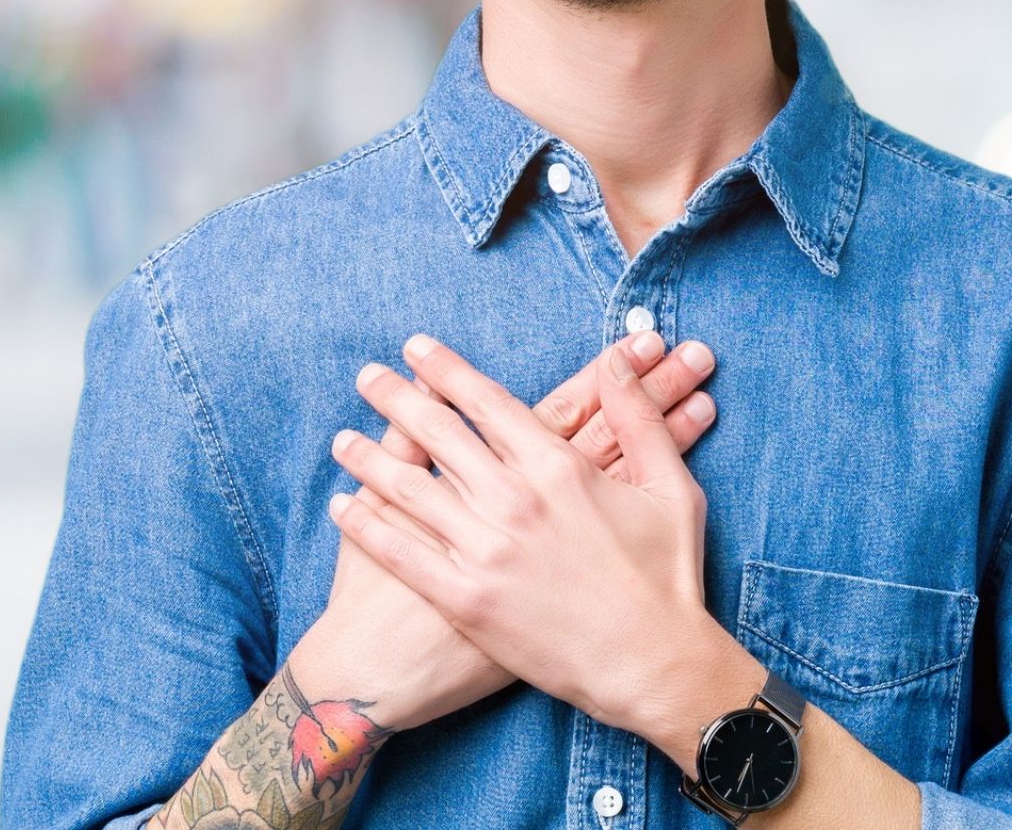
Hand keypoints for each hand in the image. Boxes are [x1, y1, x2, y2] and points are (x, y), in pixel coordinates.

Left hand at [293, 333, 719, 730]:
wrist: (651, 663)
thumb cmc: (666, 574)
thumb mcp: (670, 486)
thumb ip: (639, 420)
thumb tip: (616, 363)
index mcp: (559, 468)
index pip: (487, 402)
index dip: (446, 371)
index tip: (417, 349)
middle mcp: (514, 501)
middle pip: (438, 434)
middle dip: (396, 398)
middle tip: (367, 376)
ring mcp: (485, 552)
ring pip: (409, 489)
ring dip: (368, 457)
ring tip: (341, 437)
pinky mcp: (467, 600)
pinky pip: (401, 553)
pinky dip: (366, 526)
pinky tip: (342, 505)